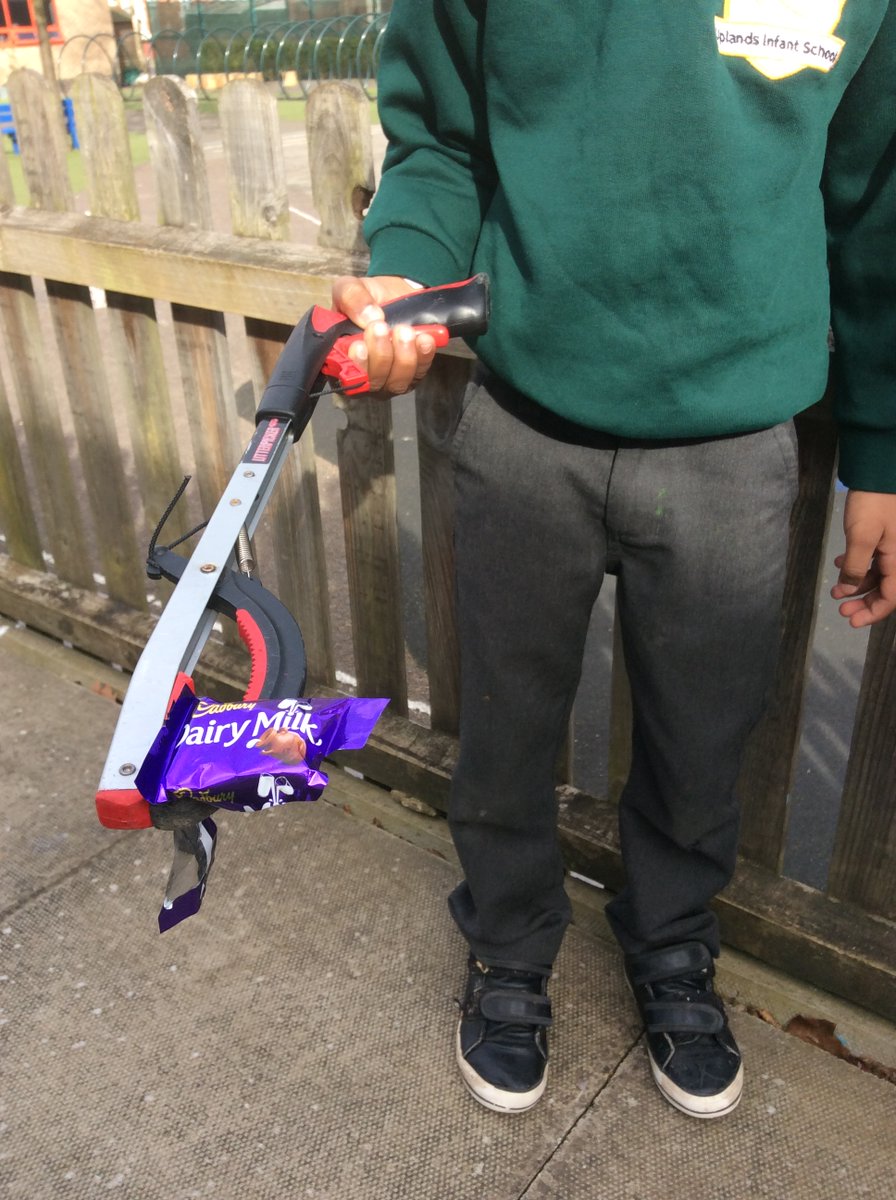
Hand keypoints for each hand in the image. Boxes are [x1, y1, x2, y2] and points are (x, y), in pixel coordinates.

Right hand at [331, 275, 439, 394]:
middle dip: (380, 356)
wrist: (396, 296)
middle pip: (373, 382)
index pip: (344, 376)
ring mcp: (389, 379)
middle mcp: (364, 375)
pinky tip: (424, 338)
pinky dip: (423, 356)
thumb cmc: (368, 299)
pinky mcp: (413, 375)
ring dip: (402, 357)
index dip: (354, 365)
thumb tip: (369, 316)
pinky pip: (419, 373)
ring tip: (405, 331)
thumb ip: (351, 297)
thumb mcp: (351, 287)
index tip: (359, 345)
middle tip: (382, 327)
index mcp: (341, 359)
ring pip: (397, 383)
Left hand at [830, 489, 895, 626]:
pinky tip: (839, 563)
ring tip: (835, 590)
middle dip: (863, 601)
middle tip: (840, 609)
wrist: (879, 472)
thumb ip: (855, 567)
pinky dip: (858, 566)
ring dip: (857, 584)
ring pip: (878, 575)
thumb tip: (848, 590)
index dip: (872, 613)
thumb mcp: (861, 538)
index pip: (891, 598)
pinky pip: (874, 559)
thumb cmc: (873, 505)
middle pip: (885, 589)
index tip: (851, 621)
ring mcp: (893, 547)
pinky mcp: (885, 537)